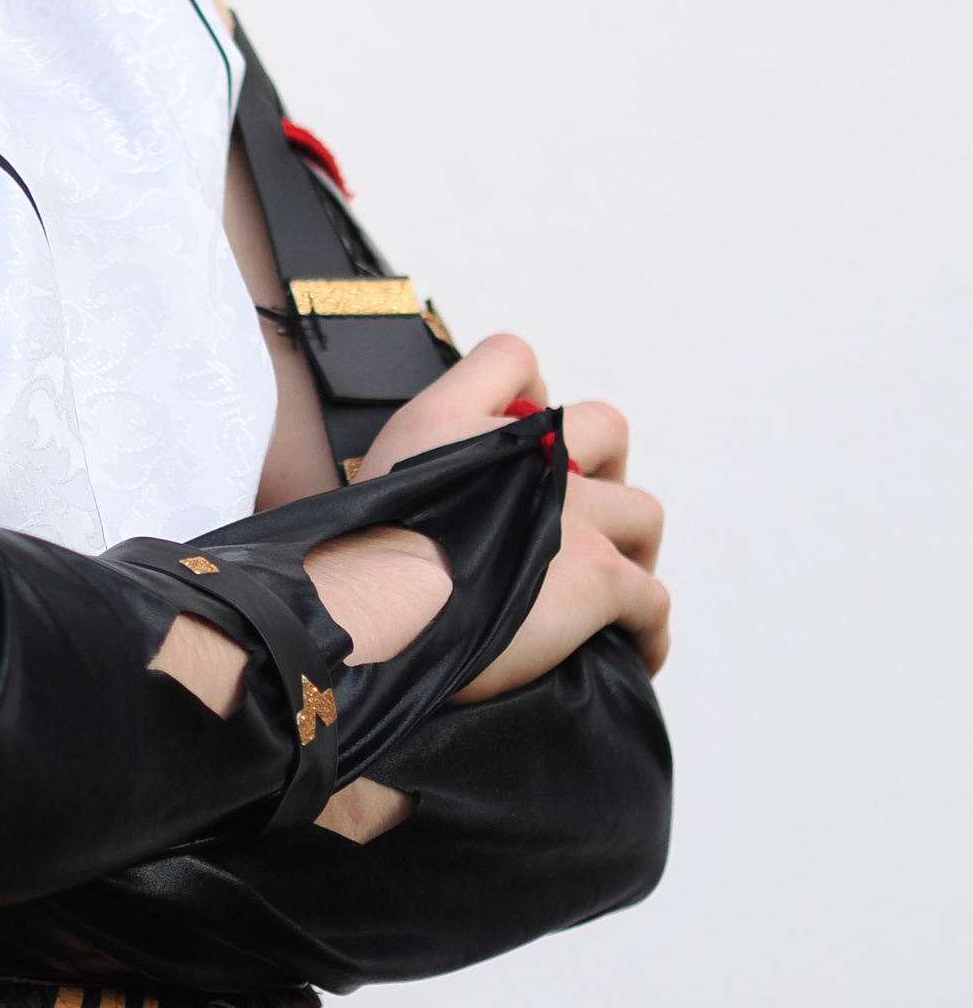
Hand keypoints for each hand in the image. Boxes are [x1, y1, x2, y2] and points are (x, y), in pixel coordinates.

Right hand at [353, 331, 670, 697]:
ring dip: (634, 548)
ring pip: (643, 515)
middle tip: (581, 514)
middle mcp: (527, 453)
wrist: (372, 609)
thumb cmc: (354, 556)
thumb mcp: (370, 474)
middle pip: (605, 428)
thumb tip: (431, 483)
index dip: (526, 393)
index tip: (519, 435)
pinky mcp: (599, 578)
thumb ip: (412, 455)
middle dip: (604, 468)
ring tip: (612, 585)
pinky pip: (653, 601)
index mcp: (460, 419)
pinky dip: (648, 630)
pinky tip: (634, 650)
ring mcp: (572, 514)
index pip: (513, 356)